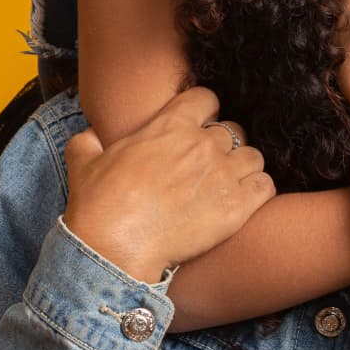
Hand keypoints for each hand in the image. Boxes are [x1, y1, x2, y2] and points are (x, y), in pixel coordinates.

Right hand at [62, 86, 274, 282]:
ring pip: (253, 157)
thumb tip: (88, 137)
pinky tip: (244, 202)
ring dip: (244, 169)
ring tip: (229, 186)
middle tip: (210, 168)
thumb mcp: (84, 165)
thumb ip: (88, 143)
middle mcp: (202, 144)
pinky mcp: (236, 207)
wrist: (112, 250)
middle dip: (224, 147)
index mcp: (170, 126)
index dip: (206, 112)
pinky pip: (265, 186)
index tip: (200, 127)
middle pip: (233, 131)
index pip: (207, 99)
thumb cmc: (98, 207)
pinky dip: (258, 192)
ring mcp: (222, 174)